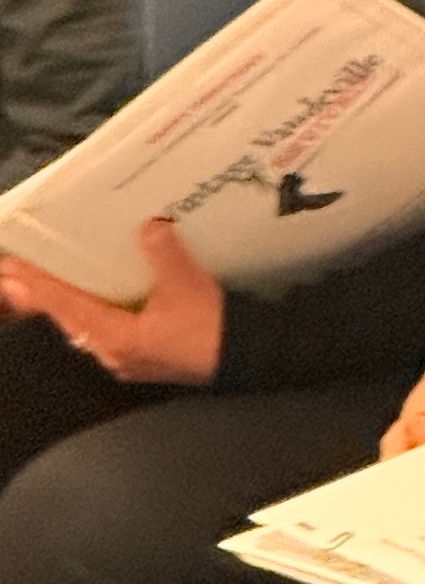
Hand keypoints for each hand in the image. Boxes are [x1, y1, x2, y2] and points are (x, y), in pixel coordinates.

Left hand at [0, 218, 223, 382]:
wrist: (242, 356)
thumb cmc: (210, 325)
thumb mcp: (187, 282)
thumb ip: (163, 252)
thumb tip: (149, 226)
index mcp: (116, 336)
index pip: (68, 306)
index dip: (40, 285)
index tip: (15, 268)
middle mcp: (112, 352)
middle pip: (68, 320)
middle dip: (42, 296)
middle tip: (17, 273)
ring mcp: (126, 358)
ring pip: (83, 329)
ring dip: (64, 305)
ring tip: (45, 284)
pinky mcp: (142, 357)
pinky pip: (102, 332)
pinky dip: (88, 314)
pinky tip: (90, 302)